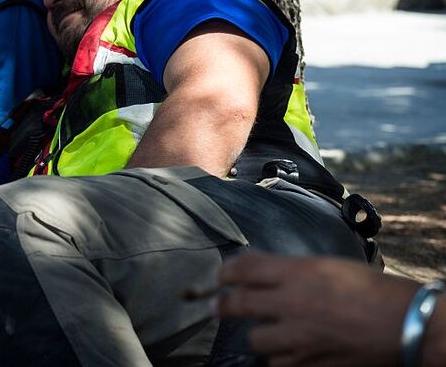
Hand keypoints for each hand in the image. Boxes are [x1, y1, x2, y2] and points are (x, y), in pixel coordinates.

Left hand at [216, 252, 417, 366]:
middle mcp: (292, 303)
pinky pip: (279, 364)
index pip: (244, 268)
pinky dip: (282, 358)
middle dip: (222, 305)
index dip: (225, 272)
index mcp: (297, 273)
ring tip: (270, 331)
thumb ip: (290, 270)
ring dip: (260, 335)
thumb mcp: (326, 266)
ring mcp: (299, 337)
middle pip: (238, 304)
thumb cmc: (370, 289)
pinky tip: (291, 351)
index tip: (220, 277)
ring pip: (257, 340)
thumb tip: (259, 274)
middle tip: (217, 306)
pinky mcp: (309, 363)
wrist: (404, 323)